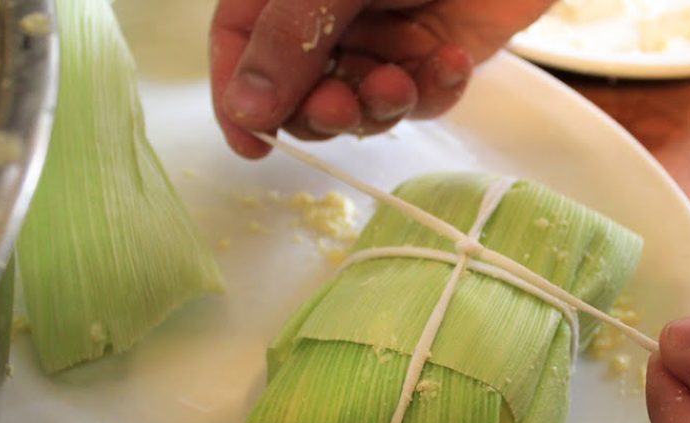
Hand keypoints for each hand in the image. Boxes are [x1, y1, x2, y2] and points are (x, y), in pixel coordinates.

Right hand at [210, 0, 554, 157]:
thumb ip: (291, 38)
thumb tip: (247, 109)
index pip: (240, 42)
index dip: (239, 96)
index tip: (252, 143)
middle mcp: (331, 13)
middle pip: (300, 90)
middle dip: (320, 110)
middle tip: (339, 107)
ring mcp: (385, 35)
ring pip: (361, 105)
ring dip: (377, 108)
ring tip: (398, 84)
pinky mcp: (435, 54)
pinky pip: (421, 99)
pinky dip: (433, 92)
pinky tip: (449, 63)